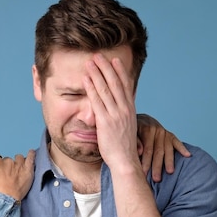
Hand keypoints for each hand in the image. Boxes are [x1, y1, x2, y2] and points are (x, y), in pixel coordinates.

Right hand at [0, 150, 35, 200]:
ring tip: (18, 169)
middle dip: (8, 166)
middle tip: (8, 176)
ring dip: (18, 162)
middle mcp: (7, 161)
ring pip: (19, 158)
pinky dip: (31, 155)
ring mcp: (18, 165)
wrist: (3, 199)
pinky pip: (30, 159)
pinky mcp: (27, 170)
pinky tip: (31, 153)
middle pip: (8, 160)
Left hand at [83, 53, 139, 171]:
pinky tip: (86, 79)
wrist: (125, 161)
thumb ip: (123, 115)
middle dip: (106, 67)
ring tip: (90, 62)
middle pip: (115, 83)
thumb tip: (121, 107)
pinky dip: (91, 88)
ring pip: (105, 89)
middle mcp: (124, 109)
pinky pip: (97, 101)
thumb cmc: (123, 146)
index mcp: (130, 109)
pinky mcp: (105, 122)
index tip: (115, 60)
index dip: (120, 71)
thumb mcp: (127, 126)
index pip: (126, 86)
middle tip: (99, 55)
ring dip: (97, 74)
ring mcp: (115, 115)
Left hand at [136, 114, 190, 181]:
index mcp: (146, 129)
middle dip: (157, 166)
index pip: (147, 149)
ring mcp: (164, 133)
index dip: (146, 162)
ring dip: (169, 161)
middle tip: (156, 179)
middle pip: (158, 151)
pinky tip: (187, 155)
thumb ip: (135, 142)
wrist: (139, 119)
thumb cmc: (132, 130)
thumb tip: (140, 152)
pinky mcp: (170, 135)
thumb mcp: (130, 133)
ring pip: (168, 149)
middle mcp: (157, 130)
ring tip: (170, 172)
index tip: (144, 174)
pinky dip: (182, 148)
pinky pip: (177, 142)